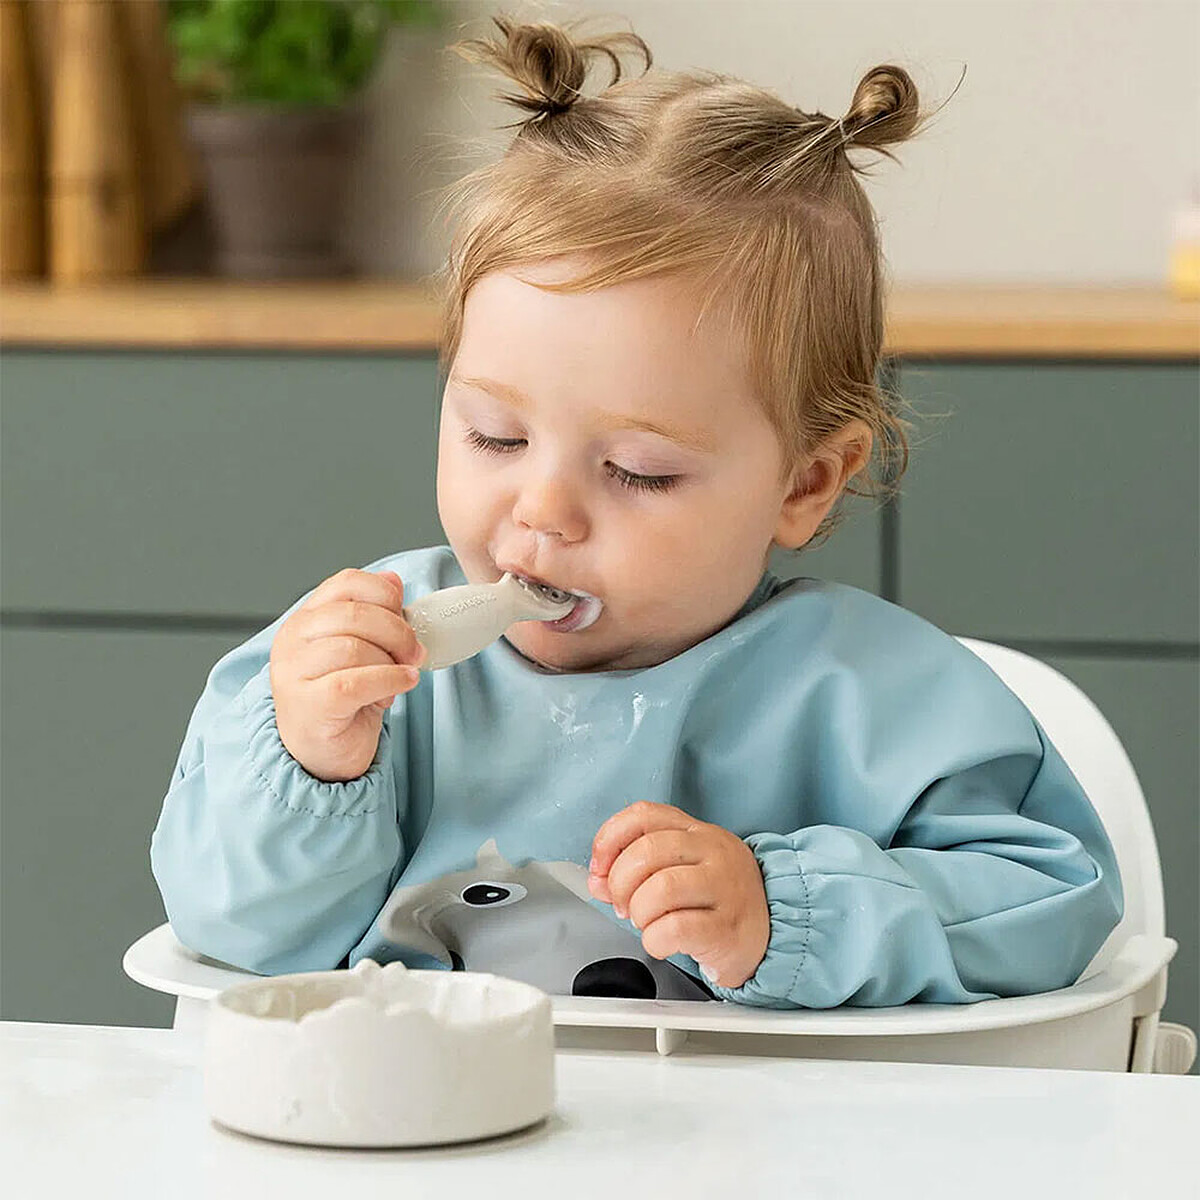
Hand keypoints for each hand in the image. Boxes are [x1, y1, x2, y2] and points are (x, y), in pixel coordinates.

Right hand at [270, 568, 424, 782]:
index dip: (385, 595)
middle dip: (398, 632)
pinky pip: (356, 682)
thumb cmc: (342, 701)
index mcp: (306, 619)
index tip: (405, 617)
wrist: (321, 755)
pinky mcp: (307, 704)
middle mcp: (292, 640)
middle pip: (354, 614)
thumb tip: (393, 580)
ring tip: (401, 676)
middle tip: (415, 653)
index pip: (346, 583)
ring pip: (354, 647)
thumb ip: (373, 615)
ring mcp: (294, 673)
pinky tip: (402, 685)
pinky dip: (389, 680)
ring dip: (392, 661)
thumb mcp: (361, 651)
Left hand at [587, 801, 769, 989]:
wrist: (775, 930)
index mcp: (696, 831)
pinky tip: (662, 942)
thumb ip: (638, 869)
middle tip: (624, 904)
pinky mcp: (727, 927)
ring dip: (639, 912)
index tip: (600, 867)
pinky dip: (654, 940)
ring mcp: (724, 887)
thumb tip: (598, 879)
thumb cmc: (720, 899)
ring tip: (647, 923)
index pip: (644, 814)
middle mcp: (712, 851)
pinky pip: (674, 928)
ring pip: (659, 889)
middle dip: (620, 883)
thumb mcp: (683, 869)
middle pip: (647, 851)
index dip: (610, 839)